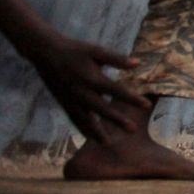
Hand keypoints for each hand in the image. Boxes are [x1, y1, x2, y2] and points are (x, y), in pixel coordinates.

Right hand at [31, 36, 150, 143]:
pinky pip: (74, 119)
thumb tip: (138, 63)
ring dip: (97, 131)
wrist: (46, 53)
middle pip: (103, 109)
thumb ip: (117, 59)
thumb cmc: (75, 50)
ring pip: (86, 120)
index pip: (117, 91)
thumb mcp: (96, 51)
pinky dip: (82, 129)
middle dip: (118, 120)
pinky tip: (89, 136)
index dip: (132, 99)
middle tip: (133, 129)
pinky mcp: (64, 103)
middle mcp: (82, 92)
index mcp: (93, 78)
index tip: (147, 106)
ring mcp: (71, 100)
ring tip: (108, 143)